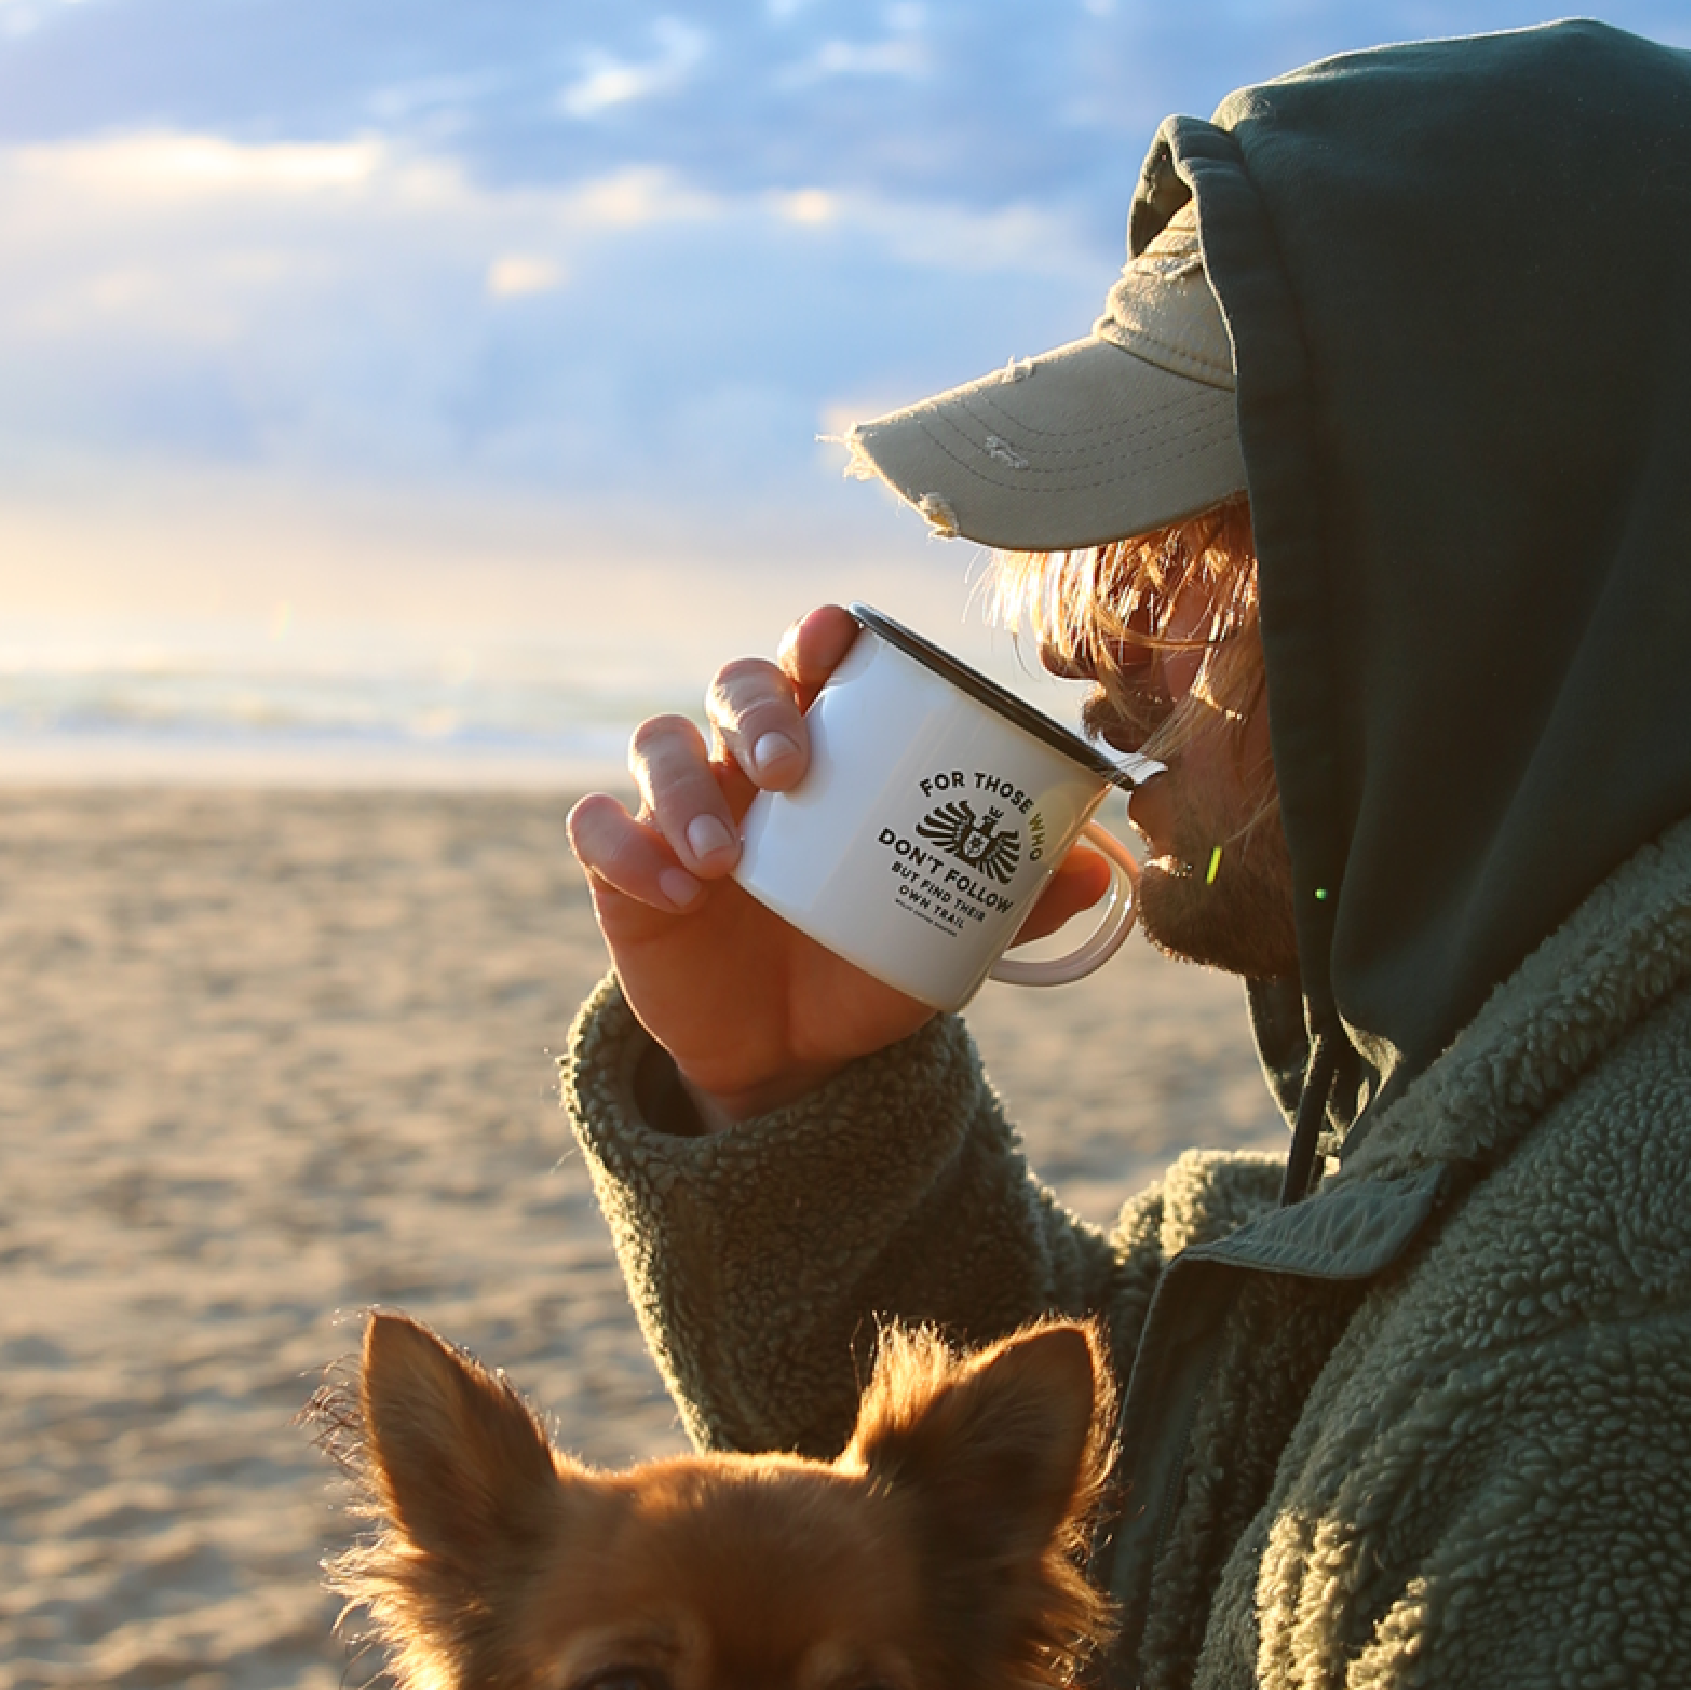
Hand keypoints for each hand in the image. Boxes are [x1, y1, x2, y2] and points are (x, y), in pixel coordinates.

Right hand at [568, 605, 1111, 1126]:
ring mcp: (677, 810)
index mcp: (826, 752)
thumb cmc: (862, 964)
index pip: (812, 662)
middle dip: (757, 708)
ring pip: (657, 744)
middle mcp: (745, 764)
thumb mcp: (940, 938)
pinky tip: (670, 889)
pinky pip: (597, 828)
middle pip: (732, 684)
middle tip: (791, 771)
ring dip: (683, 787)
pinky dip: (624, 846)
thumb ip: (1008, 899)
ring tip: (724, 861)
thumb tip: (1093, 865)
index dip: (818, 636)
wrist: (789, 1053)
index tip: (837, 639)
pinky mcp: (622, 868)